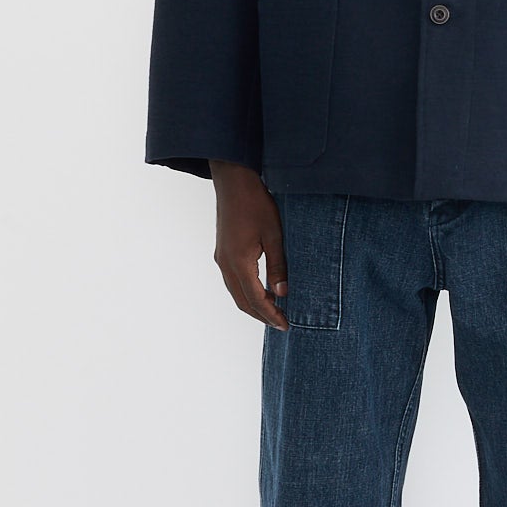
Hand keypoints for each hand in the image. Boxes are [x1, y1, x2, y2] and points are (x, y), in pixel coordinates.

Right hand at [209, 160, 289, 328]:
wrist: (233, 181)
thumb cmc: (255, 204)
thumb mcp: (274, 235)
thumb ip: (278, 266)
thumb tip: (282, 294)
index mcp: (239, 262)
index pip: (255, 299)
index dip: (271, 315)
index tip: (285, 325)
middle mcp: (226, 264)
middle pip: (242, 301)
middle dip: (261, 315)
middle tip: (281, 323)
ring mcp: (221, 258)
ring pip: (235, 292)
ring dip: (253, 304)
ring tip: (274, 310)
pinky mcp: (222, 251)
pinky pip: (233, 280)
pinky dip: (246, 291)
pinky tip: (261, 289)